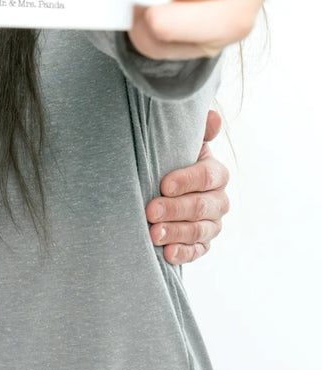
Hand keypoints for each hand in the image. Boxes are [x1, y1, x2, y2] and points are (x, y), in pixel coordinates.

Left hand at [146, 109, 229, 263]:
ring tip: (153, 234)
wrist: (164, 183)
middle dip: (175, 209)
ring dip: (176, 233)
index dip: (186, 181)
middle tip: (150, 211)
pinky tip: (167, 253)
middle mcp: (219, 200)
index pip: (207, 177)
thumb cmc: (171, 158)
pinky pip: (198, 251)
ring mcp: (213, 223)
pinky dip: (183, 253)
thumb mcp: (181, 142)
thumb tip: (213, 116)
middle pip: (202, 206)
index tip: (163, 184)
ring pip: (199, 231)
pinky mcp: (203, 243)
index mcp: (216, 173)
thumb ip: (197, 130)